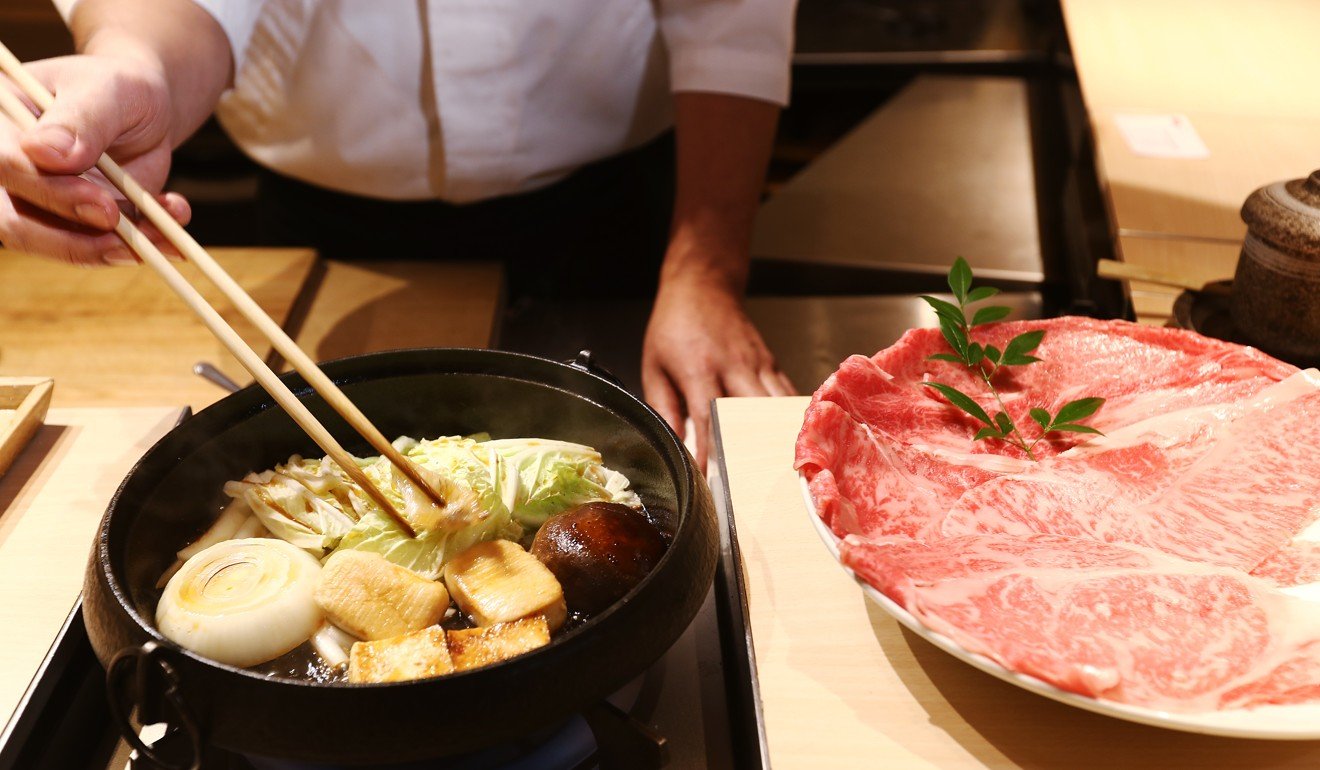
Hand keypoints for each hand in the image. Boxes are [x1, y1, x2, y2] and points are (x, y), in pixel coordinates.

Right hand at [0, 54, 189, 265]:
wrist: (144, 106)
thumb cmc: (117, 87)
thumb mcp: (106, 91)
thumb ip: (79, 121)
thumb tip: (44, 155)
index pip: (4, 168)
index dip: (49, 192)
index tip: (103, 205)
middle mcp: (9, 171)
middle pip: (16, 223)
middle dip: (75, 241)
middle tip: (130, 238)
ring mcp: (39, 203)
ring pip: (60, 245)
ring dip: (117, 247)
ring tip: (166, 231)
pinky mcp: (75, 225)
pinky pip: (101, 248)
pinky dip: (144, 242)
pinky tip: (174, 215)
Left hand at [642, 273, 795, 469]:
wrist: (702, 284)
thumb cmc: (674, 325)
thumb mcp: (655, 365)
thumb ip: (663, 407)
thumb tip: (671, 444)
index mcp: (698, 368)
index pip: (706, 418)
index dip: (709, 452)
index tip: (709, 480)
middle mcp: (732, 365)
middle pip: (751, 413)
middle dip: (753, 448)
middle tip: (755, 481)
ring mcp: (756, 363)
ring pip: (775, 405)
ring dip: (777, 437)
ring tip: (781, 468)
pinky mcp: (770, 362)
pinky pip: (785, 395)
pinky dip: (788, 419)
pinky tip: (792, 439)